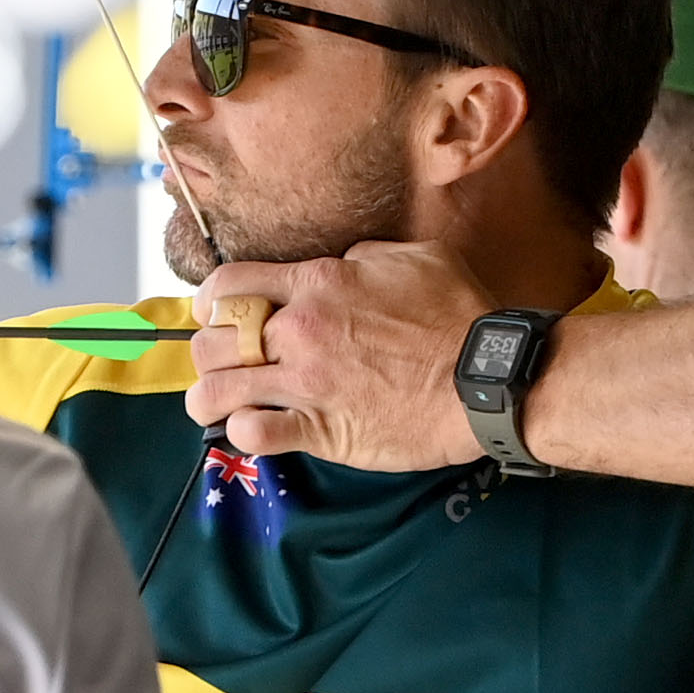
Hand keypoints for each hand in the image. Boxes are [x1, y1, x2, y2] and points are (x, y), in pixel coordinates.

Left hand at [184, 246, 502, 471]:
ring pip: (218, 391)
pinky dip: (244, 432)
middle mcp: (301, 332)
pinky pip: (254, 434)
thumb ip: (363, 259)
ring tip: (217, 404)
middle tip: (225, 363)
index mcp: (317, 284)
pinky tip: (254, 428)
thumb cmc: (458, 316)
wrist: (485, 379)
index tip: (215, 314)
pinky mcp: (322, 431)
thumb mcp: (414, 258)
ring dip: (208, 398)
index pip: (227, 285)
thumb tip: (340, 266)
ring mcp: (307, 384)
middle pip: (213, 341)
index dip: (210, 301)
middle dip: (209, 352)